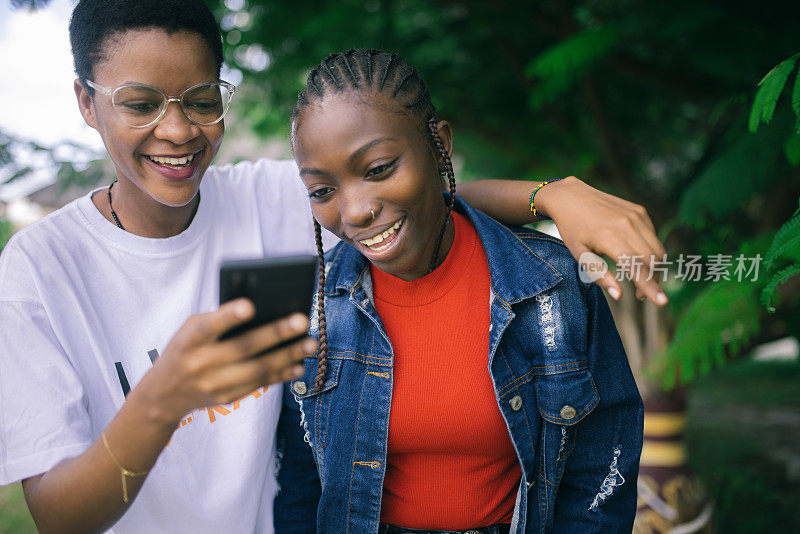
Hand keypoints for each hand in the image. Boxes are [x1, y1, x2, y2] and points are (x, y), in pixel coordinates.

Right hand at [137, 299, 316, 424]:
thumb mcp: (190, 330)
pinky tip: (299, 363)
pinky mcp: (226, 398)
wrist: (163, 394)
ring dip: (287, 356)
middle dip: (275, 334)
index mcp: (188, 340)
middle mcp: (199, 364)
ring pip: (257, 369)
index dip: (228, 316)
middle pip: (242, 348)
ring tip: (310, 343)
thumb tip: (264, 308)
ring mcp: (213, 385)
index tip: (250, 305)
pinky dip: (281, 374)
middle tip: (302, 320)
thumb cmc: (185, 348)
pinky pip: (259, 384)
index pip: (207, 327)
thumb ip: (218, 320)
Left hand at [535, 177, 667, 305]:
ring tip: (640, 280)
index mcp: (610, 238)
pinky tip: (634, 255)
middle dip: (652, 282)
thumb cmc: (572, 229)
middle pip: (652, 260)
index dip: (650, 286)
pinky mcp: (640, 211)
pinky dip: (650, 251)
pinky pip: (653, 237)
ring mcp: (636, 216)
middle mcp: (627, 225)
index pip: (636, 266)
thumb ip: (599, 275)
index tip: (662, 302)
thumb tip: (619, 295)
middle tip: (640, 297)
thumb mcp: (579, 254)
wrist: (571, 197)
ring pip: (657, 249)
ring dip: (655, 269)